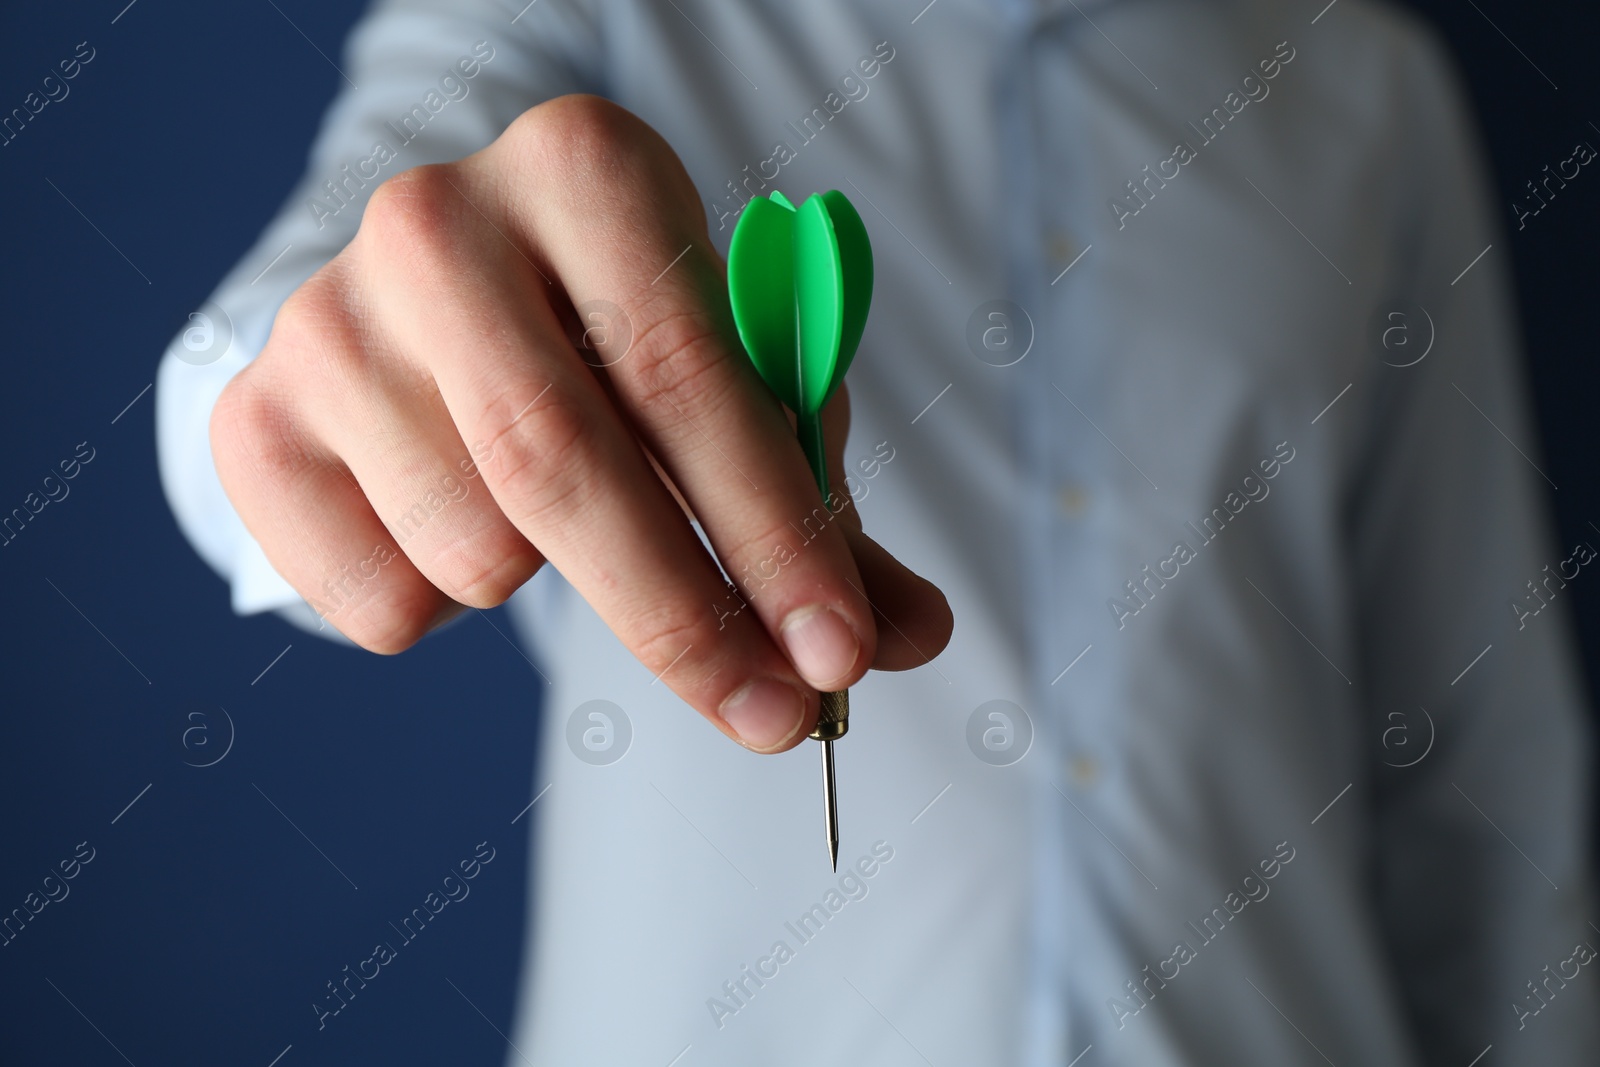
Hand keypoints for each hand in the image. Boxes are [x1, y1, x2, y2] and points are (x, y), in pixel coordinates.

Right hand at [210, 95, 952, 753]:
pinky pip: (380, 604)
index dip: (775, 532)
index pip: (689, 374)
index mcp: (584, 171)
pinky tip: (451, 525)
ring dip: (549, 587)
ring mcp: (327, 318)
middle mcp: (438, 222)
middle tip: (771, 716)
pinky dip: (448, 611)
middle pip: (564, 466)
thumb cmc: (609, 340)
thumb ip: (813, 503)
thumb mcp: (723, 383)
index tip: (840, 656)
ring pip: (475, 549)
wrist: (433, 307)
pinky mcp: (254, 419)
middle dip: (685, 620)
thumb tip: (910, 633)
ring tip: (551, 521)